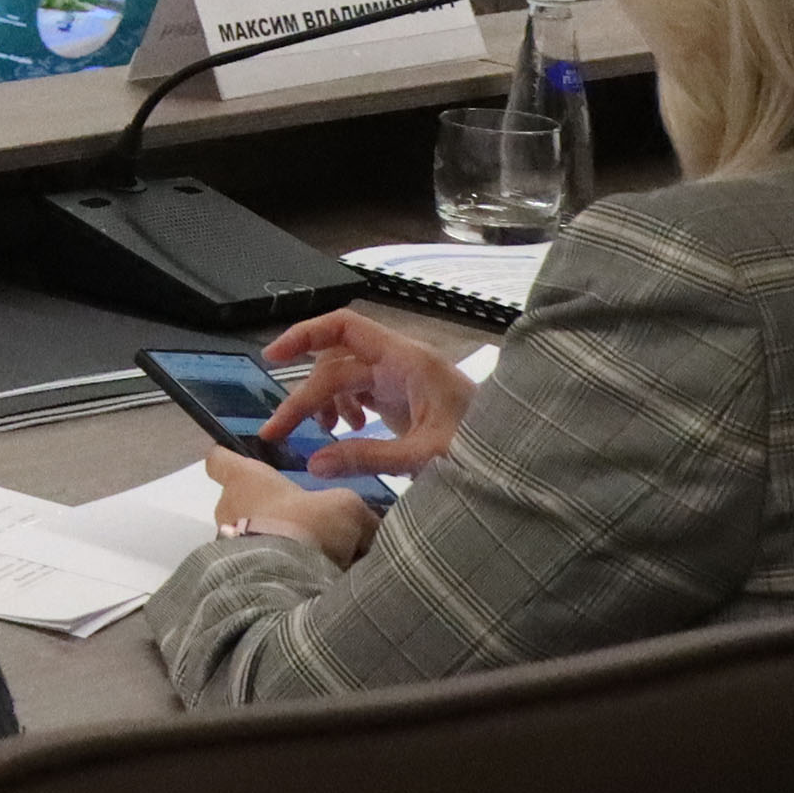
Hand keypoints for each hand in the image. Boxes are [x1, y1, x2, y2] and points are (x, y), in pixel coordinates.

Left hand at [203, 449, 384, 562]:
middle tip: (300, 520)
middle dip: (266, 509)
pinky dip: (273, 566)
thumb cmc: (308, 526)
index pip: (219, 459)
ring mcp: (225, 541)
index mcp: (244, 479)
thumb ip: (351, 510)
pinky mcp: (233, 572)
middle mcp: (226, 507)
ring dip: (272, 540)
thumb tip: (365, 526)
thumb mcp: (346, 508)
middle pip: (239, 499)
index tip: (244, 462)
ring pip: (248, 533)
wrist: (288, 581)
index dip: (230, 458)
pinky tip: (302, 576)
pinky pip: (253, 563)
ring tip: (306, 555)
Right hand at [256, 305, 474, 473]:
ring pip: (342, 379)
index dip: (303, 334)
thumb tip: (313, 464)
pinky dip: (343, 411)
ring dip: (324, 404)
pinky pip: (358, 394)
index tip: (272, 359)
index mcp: (408, 360)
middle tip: (277, 432)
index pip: (344, 328)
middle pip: (334, 364)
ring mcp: (400, 380)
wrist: (521, 459)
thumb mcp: (425, 456)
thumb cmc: (484, 451)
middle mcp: (400, 363)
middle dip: (304, 397)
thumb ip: (368, 457)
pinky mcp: (402, 398)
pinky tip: (349, 434)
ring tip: (324, 435)